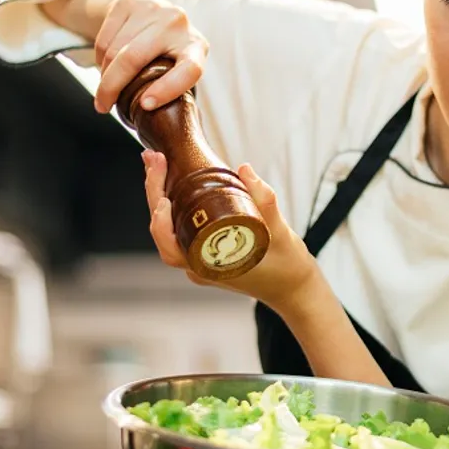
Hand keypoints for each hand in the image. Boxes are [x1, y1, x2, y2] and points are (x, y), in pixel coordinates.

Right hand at [92, 0, 208, 114]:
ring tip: (106, 85)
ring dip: (104, 73)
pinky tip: (105, 64)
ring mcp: (153, 9)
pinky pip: (104, 37)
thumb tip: (146, 117)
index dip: (167, 90)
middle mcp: (177, 23)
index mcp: (196, 46)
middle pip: (134, 58)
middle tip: (102, 106)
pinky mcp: (130, 2)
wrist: (159, 10)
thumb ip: (170, 86)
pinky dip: (99, 57)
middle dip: (112, 86)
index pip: (188, 70)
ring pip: (114, 49)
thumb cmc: (171, 52)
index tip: (145, 105)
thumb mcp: (179, 68)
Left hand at [142, 150, 318, 311]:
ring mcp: (200, 260)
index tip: (164, 199)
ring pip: (169, 229)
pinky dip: (173, 204)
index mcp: (210, 268)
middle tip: (154, 160)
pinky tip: (173, 181)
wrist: (295, 288)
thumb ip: (264, 203)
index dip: (161, 225)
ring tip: (158, 163)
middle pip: (163, 233)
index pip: (171, 249)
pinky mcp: (206, 251)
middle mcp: (199, 266)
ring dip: (160, 196)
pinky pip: (181, 228)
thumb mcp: (280, 234)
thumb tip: (244, 170)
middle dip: (155, 194)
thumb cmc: (288, 268)